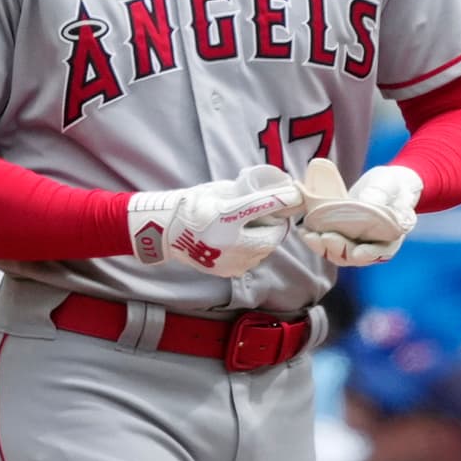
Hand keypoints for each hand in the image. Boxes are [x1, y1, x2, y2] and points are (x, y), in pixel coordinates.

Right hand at [126, 165, 303, 277]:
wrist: (165, 232)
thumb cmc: (191, 206)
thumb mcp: (216, 191)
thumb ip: (242, 192)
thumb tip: (269, 190)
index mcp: (226, 216)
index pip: (265, 205)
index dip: (284, 199)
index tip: (295, 195)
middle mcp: (231, 241)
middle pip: (271, 234)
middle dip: (274, 224)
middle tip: (270, 214)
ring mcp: (230, 259)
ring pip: (264, 250)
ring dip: (264, 238)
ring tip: (253, 228)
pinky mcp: (228, 269)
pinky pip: (251, 259)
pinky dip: (251, 249)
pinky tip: (242, 240)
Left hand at [298, 160, 421, 266]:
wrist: (383, 184)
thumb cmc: (393, 185)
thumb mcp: (391, 186)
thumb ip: (383, 194)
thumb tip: (368, 201)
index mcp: (392, 235)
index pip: (383, 251)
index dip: (370, 254)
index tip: (358, 253)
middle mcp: (372, 244)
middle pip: (355, 255)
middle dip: (340, 249)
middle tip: (326, 238)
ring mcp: (354, 241)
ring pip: (338, 252)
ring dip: (323, 247)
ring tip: (309, 236)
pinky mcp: (340, 235)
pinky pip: (327, 242)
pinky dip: (316, 239)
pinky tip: (304, 230)